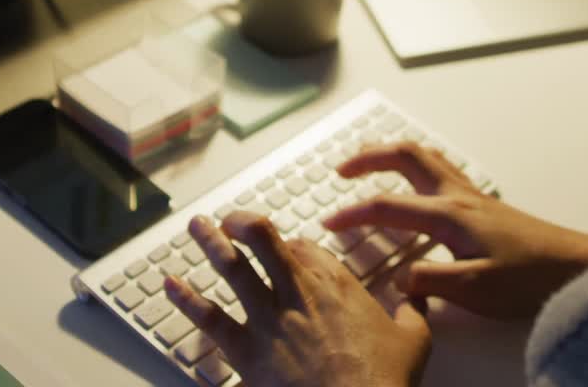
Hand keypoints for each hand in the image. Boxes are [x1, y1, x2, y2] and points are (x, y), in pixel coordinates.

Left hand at [164, 212, 431, 386]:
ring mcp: (268, 320)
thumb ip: (413, 312)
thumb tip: (419, 298)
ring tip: (196, 227)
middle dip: (242, 223)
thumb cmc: (383, 382)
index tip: (290, 246)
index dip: (295, 244)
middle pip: (261, 240)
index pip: (307, 247)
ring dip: (210, 243)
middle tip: (229, 217)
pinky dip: (185, 299)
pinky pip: (209, 319)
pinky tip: (168, 284)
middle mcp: (296, 293)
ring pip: (231, 268)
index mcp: (335, 285)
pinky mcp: (246, 352)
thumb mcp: (414, 340)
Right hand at [324, 142, 587, 320]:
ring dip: (390, 152)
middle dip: (368, 156)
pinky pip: (440, 168)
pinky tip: (415, 179)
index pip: (387, 206)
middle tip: (341, 168)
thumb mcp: (476, 289)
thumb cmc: (533, 278)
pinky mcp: (484, 205)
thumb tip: (398, 278)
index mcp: (450, 214)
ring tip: (368, 158)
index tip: (328, 224)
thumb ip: (430, 281)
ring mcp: (473, 196)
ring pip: (424, 156)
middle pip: (405, 156)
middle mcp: (459, 196)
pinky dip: (415, 163)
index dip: (352, 214)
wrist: (577, 267)